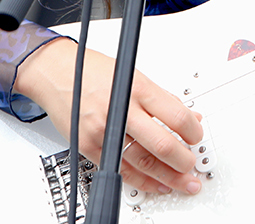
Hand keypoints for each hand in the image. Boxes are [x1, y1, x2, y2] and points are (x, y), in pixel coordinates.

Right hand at [14, 37, 204, 194]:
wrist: (57, 74)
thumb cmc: (94, 71)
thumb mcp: (134, 75)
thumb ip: (162, 99)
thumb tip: (188, 117)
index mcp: (137, 89)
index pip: (176, 116)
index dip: (193, 131)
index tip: (197, 137)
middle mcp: (120, 110)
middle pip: (162, 145)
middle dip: (183, 161)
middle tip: (192, 165)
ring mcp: (104, 131)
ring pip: (144, 163)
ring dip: (168, 177)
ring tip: (181, 182)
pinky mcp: (90, 147)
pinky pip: (121, 171)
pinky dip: (142, 181)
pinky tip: (155, 183)